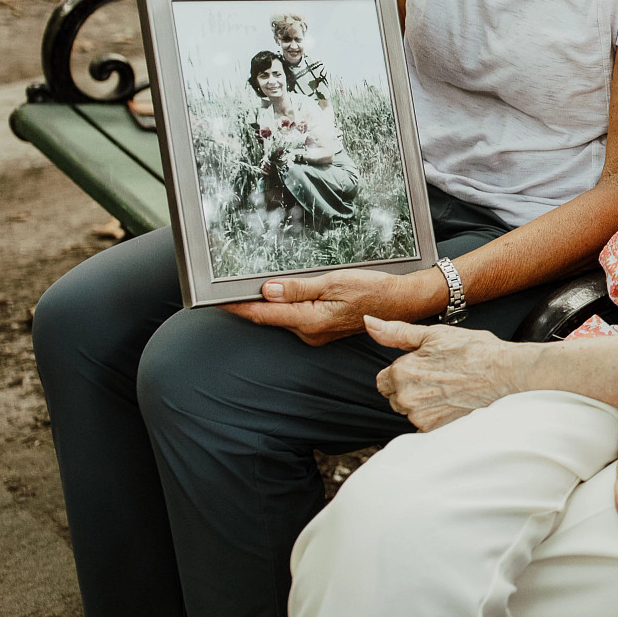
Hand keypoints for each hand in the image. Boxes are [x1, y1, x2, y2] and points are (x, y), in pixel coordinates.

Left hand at [225, 267, 440, 344]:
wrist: (402, 303)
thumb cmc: (374, 290)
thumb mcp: (334, 281)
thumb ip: (298, 288)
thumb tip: (267, 290)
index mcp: (309, 321)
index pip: (263, 314)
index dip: (237, 306)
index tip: (215, 301)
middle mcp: (309, 332)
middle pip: (270, 316)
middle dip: (251, 302)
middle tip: (230, 284)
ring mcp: (316, 334)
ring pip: (283, 317)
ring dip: (270, 303)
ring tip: (254, 286)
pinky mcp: (322, 330)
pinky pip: (297, 318)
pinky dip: (287, 306)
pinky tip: (285, 294)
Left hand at [369, 317, 535, 430]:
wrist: (504, 373)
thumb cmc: (473, 350)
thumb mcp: (432, 334)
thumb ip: (396, 332)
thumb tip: (369, 322)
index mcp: (401, 372)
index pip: (383, 379)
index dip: (403, 369)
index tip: (423, 365)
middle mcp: (406, 398)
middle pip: (395, 396)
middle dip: (410, 386)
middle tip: (438, 374)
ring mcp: (420, 416)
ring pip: (410, 409)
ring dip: (422, 401)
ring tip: (447, 387)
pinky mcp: (435, 429)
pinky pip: (424, 422)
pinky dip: (434, 414)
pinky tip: (451, 401)